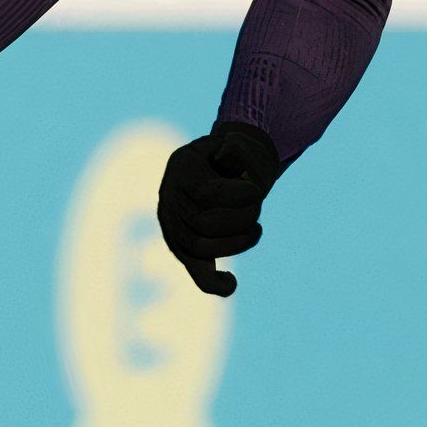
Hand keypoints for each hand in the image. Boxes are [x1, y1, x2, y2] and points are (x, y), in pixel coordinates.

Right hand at [156, 121, 280, 296]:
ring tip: (256, 229)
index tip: (256, 189)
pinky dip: (212, 282)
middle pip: (204, 223)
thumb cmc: (233, 156)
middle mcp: (170, 199)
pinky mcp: (186, 249)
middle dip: (242, 217)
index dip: (239, 196)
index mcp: (181, 168)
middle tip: (257, 204)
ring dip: (237, 241)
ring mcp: (174, 227)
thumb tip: (229, 160)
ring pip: (201, 247)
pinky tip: (231, 284)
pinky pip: (195, 271)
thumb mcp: (235, 143)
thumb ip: (236, 150)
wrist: (220, 168)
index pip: (206, 195)